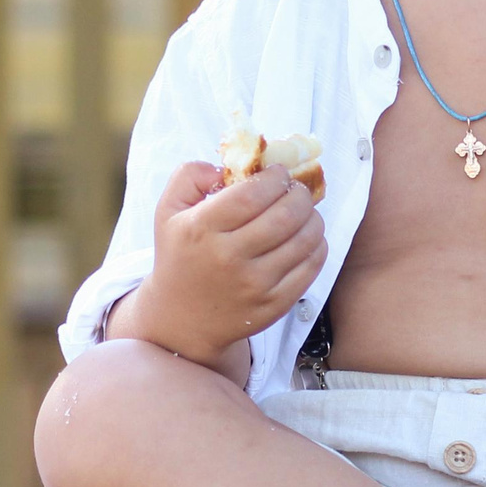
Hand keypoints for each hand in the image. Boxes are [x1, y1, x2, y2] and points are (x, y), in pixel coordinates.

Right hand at [109, 162, 324, 368]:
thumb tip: (228, 167)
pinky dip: (317, 245)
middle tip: (297, 190)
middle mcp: (228, 258)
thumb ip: (191, 175)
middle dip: (300, 194)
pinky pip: (311, 267)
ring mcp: (254, 284)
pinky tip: (307, 237)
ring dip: (313, 217)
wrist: (182, 319)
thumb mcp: (168, 210)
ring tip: (304, 212)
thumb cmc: (179, 256)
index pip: (252, 195)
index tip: (278, 173)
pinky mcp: (274, 304)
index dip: (274, 178)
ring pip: (305, 240)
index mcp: (201, 229)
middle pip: (285, 215)